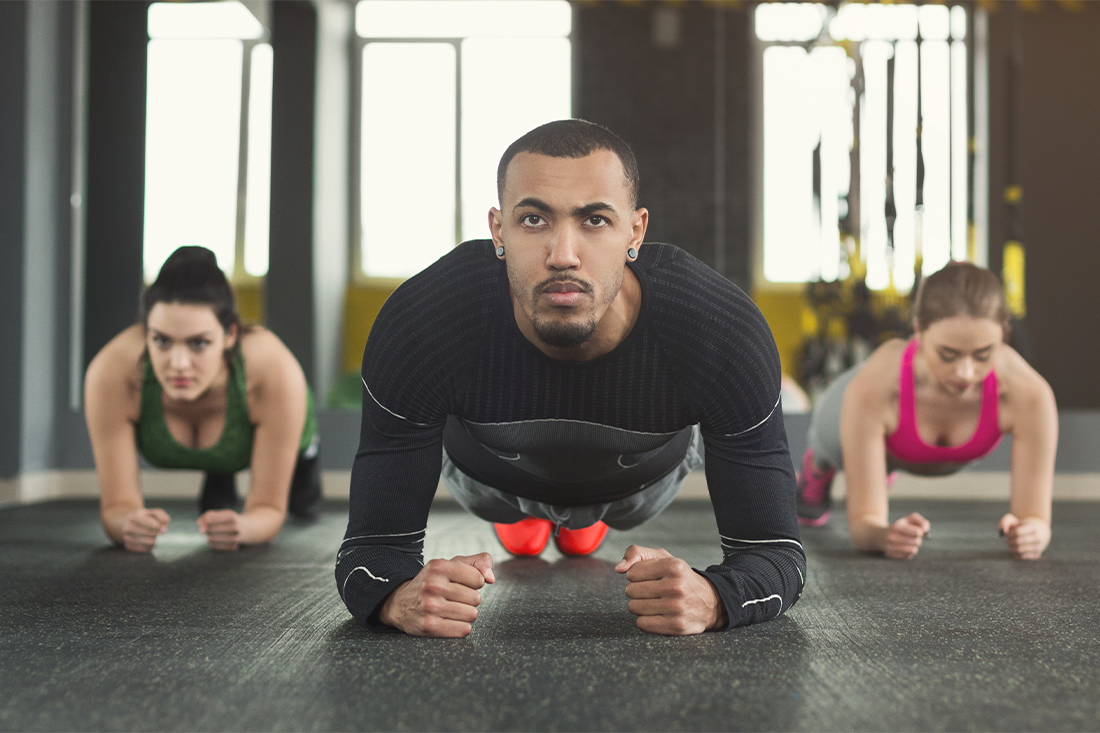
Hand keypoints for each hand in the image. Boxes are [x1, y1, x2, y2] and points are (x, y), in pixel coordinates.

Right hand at [121, 508, 169, 551]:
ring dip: (155, 540)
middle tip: (157, 531)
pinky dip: (151, 546)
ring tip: (153, 535)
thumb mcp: (154, 513)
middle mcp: (128, 527)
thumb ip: (163, 518)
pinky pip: (146, 549)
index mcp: (134, 517)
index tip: (161, 527)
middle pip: (152, 535)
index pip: (153, 525)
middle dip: (158, 533)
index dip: (160, 527)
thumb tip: (164, 530)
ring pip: (150, 543)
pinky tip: (148, 540)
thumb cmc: (145, 517)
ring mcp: (127, 538)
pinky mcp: (129, 546)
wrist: (129, 523)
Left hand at [198, 510, 242, 550]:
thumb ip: (208, 517)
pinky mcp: (233, 546)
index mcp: (230, 515)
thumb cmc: (231, 520)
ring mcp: (234, 537)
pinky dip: (212, 542)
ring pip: (210, 538)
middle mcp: (234, 526)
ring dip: (209, 536)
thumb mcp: (223, 514)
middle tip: (211, 527)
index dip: (203, 520)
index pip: (208, 518)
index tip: (205, 520)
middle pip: (209, 528)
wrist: (251, 528)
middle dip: (207, 528)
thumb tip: (200, 530)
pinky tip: (217, 539)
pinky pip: (214, 545)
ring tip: (215, 533)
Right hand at [379, 553, 494, 636]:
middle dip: (469, 600)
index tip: (462, 584)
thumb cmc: (432, 582)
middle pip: (476, 598)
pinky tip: (449, 621)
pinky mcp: (430, 627)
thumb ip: (479, 562)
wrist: (400, 603)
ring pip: (472, 615)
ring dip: (466, 614)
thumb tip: (491, 578)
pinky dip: (461, 627)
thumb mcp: (452, 564)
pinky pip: (464, 630)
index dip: (474, 583)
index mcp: (439, 566)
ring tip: (451, 609)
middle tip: (453, 598)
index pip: (478, 579)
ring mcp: (430, 607)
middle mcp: (433, 585)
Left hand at [615, 545, 726, 635]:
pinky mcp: (676, 626)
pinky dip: (645, 620)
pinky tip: (657, 615)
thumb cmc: (680, 578)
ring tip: (655, 603)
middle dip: (637, 591)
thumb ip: (637, 553)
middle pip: (631, 591)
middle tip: (653, 592)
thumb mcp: (663, 558)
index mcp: (673, 566)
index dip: (637, 576)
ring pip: (634, 608)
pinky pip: (642, 624)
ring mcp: (677, 607)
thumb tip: (619, 568)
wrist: (711, 602)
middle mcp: (676, 586)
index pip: (632, 573)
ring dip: (640, 606)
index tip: (649, 578)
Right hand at [885, 512, 930, 559]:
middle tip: (913, 537)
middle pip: (917, 542)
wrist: (880, 535)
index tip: (918, 531)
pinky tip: (903, 547)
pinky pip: (908, 556)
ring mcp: (891, 547)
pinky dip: (909, 552)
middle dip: (918, 539)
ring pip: (914, 550)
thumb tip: (926, 532)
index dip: (921, 532)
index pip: (917, 532)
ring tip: (909, 542)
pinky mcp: (891, 555)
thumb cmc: (900, 527)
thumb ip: (922, 522)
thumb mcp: (909, 519)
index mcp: (897, 527)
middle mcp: (892, 537)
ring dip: (914, 546)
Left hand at [999, 513, 1050, 559]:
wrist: (1040, 531)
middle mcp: (1037, 537)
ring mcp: (1039, 546)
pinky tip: (1014, 552)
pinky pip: (1023, 557)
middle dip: (1009, 541)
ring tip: (1010, 546)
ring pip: (1020, 550)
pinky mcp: (1037, 554)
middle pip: (1018, 541)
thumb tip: (1003, 532)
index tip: (1006, 534)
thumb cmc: (1022, 525)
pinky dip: (1016, 555)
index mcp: (1032, 527)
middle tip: (1008, 541)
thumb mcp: (1014, 520)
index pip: (1018, 532)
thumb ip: (1005, 522)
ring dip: (1011, 548)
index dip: (1009, 534)